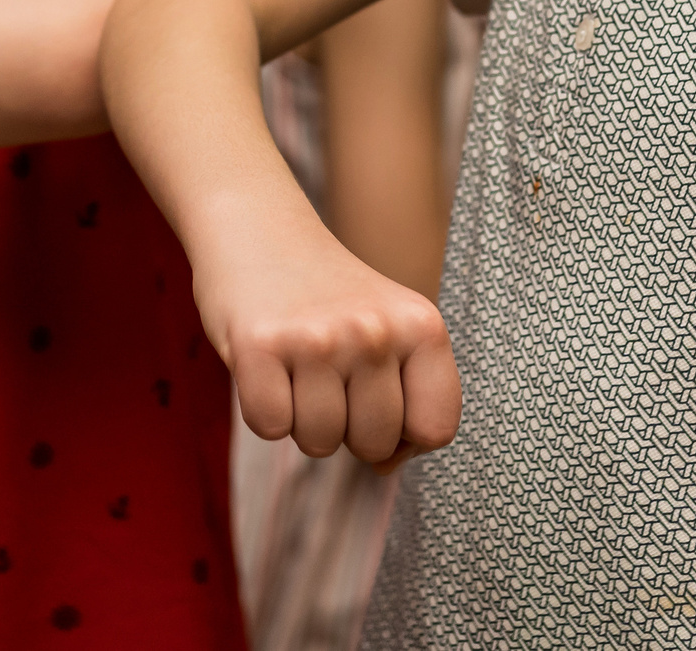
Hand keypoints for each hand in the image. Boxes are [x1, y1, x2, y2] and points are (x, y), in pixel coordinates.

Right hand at [200, 214, 461, 471]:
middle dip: (348, 426)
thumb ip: (408, 394)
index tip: (378, 399)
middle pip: (375, 445)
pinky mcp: (260, 346)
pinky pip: (269, 428)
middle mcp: (375, 330)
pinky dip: (262, 409)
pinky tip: (267, 364)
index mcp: (422, 325)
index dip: (405, 433)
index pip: (436, 430)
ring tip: (298, 364)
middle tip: (328, 372)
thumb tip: (387, 466)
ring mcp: (318, 338)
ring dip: (303, 418)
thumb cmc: (328, 294)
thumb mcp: (391, 326)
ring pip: (320, 443)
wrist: (259, 228)